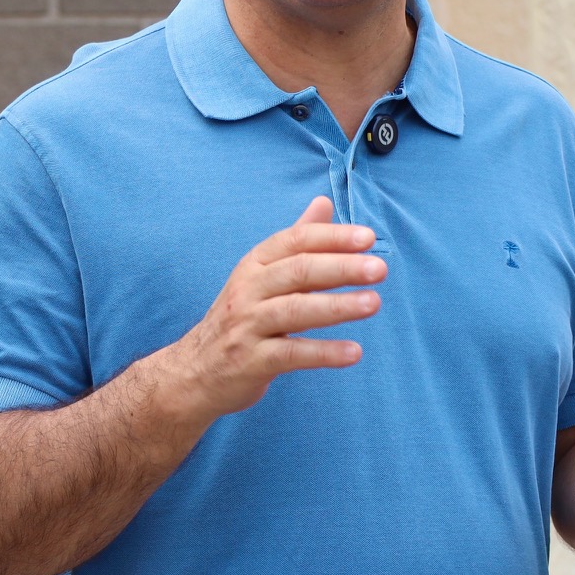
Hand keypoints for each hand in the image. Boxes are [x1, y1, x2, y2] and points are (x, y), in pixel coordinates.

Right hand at [145, 196, 383, 425]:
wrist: (195, 372)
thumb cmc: (239, 318)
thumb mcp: (261, 275)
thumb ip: (296, 242)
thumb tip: (324, 202)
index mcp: (254, 265)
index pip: (295, 241)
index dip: (331, 237)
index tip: (368, 237)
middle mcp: (248, 290)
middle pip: (298, 271)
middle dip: (341, 267)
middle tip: (379, 268)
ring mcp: (247, 326)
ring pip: (295, 310)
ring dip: (337, 306)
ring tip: (374, 303)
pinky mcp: (252, 361)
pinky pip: (291, 353)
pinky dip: (324, 352)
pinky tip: (354, 351)